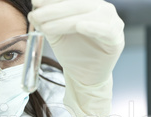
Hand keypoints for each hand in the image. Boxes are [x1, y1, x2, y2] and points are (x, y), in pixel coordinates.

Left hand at [29, 0, 124, 116]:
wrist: (85, 76)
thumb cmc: (74, 53)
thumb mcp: (57, 34)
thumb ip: (48, 21)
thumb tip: (34, 11)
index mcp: (89, 4)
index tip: (34, 3)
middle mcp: (103, 9)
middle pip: (78, 4)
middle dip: (54, 9)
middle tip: (36, 15)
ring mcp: (112, 22)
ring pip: (88, 15)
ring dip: (65, 20)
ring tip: (47, 27)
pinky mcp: (116, 38)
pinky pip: (106, 30)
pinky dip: (93, 27)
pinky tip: (80, 26)